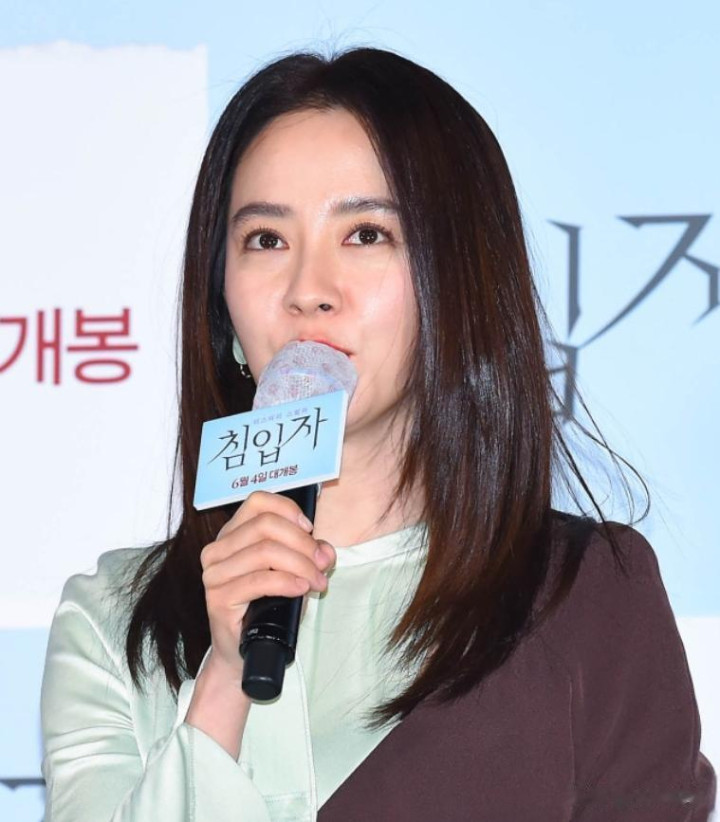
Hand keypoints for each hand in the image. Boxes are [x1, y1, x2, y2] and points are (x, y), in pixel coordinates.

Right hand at [199, 490, 334, 673]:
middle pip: (266, 525)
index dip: (288, 510)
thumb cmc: (266, 606)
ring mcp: (214, 574)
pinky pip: (259, 580)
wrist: (243, 650)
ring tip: (317, 581)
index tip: (310, 529)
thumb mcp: (292, 571)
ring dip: (300, 564)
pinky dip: (287, 582)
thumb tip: (324, 550)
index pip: (258, 502)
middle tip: (322, 562)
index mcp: (231, 534)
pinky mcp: (218, 598)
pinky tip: (301, 588)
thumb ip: (308, 554)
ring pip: (265, 551)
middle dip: (302, 542)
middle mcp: (217, 549)